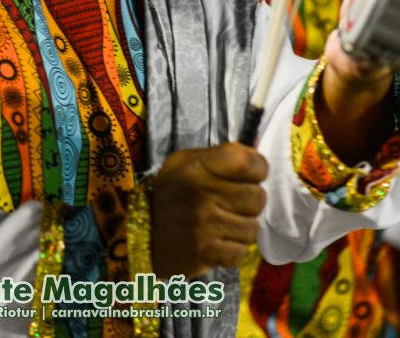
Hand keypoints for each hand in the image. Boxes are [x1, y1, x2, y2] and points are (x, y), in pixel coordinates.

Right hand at [150, 143, 267, 278]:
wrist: (140, 235)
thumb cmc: (173, 193)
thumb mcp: (189, 162)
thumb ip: (224, 155)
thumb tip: (259, 147)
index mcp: (198, 165)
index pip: (249, 162)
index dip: (258, 169)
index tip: (251, 175)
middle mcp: (201, 193)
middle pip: (257, 197)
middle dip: (250, 202)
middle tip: (233, 203)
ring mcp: (204, 225)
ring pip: (252, 228)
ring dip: (242, 228)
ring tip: (224, 223)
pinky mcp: (205, 253)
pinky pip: (241, 253)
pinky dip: (233, 250)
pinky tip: (219, 242)